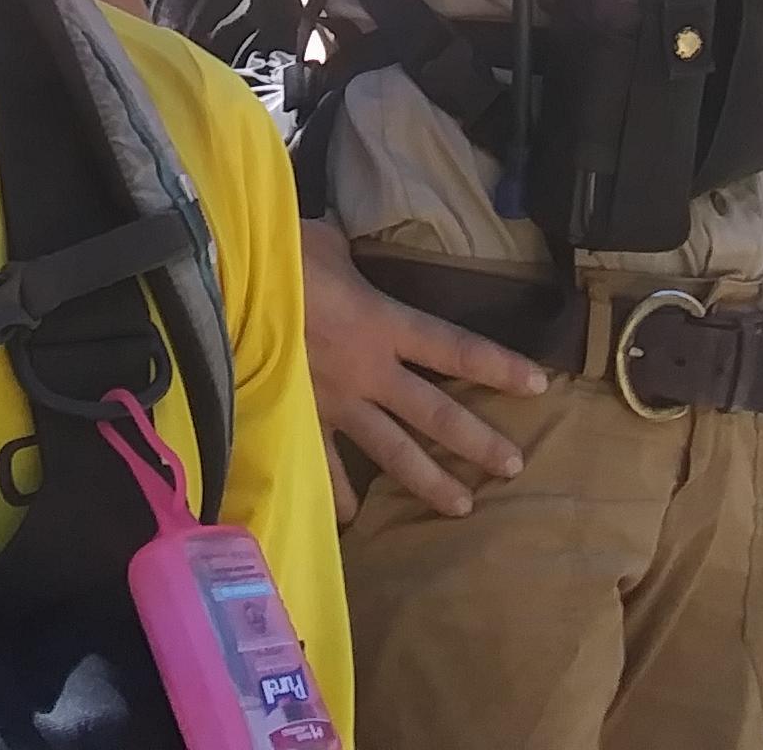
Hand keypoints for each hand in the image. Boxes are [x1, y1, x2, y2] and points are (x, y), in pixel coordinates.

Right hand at [297, 215, 548, 524]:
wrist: (223, 288)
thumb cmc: (277, 254)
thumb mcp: (323, 240)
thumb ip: (347, 258)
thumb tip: (347, 253)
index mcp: (382, 322)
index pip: (455, 349)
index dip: (499, 366)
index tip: (539, 384)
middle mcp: (369, 371)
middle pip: (436, 414)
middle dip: (478, 442)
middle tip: (513, 467)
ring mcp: (334, 403)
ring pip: (393, 451)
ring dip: (429, 482)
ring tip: (461, 507)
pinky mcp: (299, 418)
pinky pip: (324, 464)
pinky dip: (337, 494)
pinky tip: (351, 521)